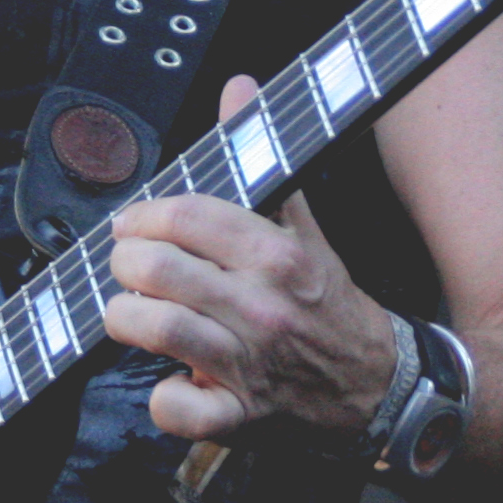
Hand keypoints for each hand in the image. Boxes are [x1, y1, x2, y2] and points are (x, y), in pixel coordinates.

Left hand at [104, 77, 400, 447]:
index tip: (134, 224)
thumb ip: (262, 156)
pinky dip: (162, 400)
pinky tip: (169, 380)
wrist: (377, 384)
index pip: (187, 215)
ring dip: (127, 319)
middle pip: (157, 269)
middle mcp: (262, 306)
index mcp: (276, 254)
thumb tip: (238, 86)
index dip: (144, 215)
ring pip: (156, 329)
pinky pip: (178, 410)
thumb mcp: (303, 227)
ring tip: (134, 312)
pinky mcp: (241, 416)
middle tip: (129, 266)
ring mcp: (249, 364)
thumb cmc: (328, 302)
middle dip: (125, 264)